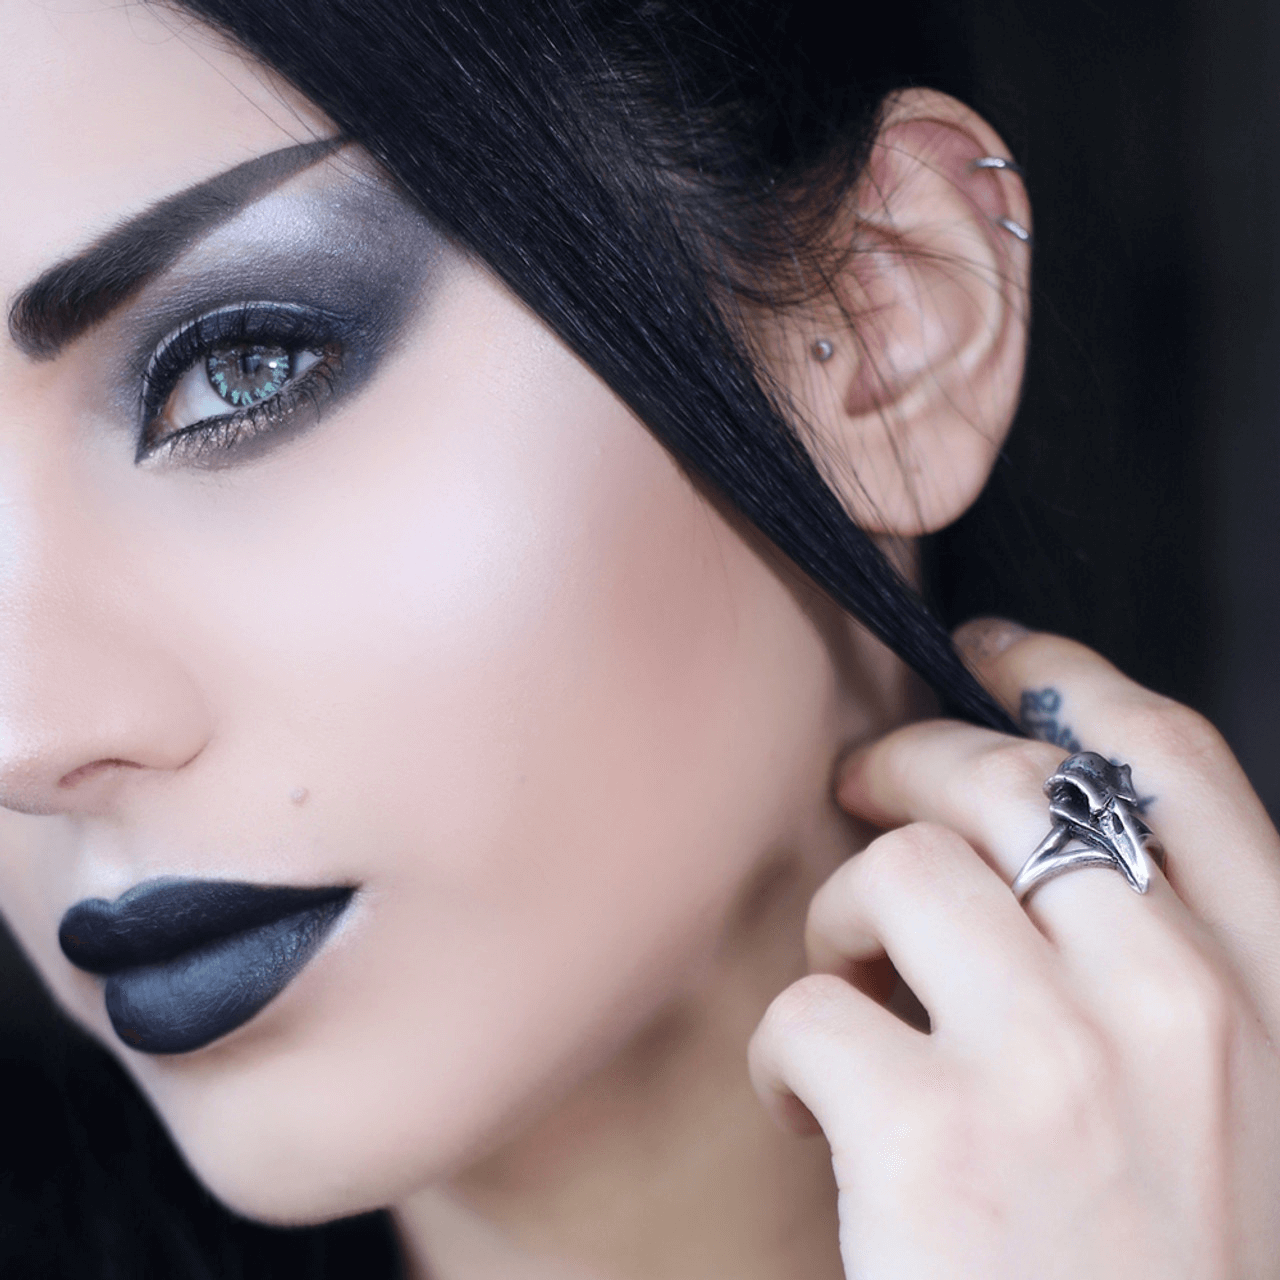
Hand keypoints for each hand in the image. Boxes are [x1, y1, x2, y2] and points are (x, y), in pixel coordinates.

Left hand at [748, 624, 1279, 1278]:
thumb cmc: (1152, 1277)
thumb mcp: (1220, 1106)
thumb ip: (1154, 963)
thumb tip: (1025, 829)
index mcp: (1275, 994)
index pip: (1172, 760)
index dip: (1065, 679)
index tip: (990, 653)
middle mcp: (1185, 1008)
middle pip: (1008, 784)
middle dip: (905, 764)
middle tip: (852, 791)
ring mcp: (1063, 1065)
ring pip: (897, 868)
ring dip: (842, 919)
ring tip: (848, 996)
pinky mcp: (938, 1137)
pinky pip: (812, 1006)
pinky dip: (787, 1050)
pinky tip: (809, 1112)